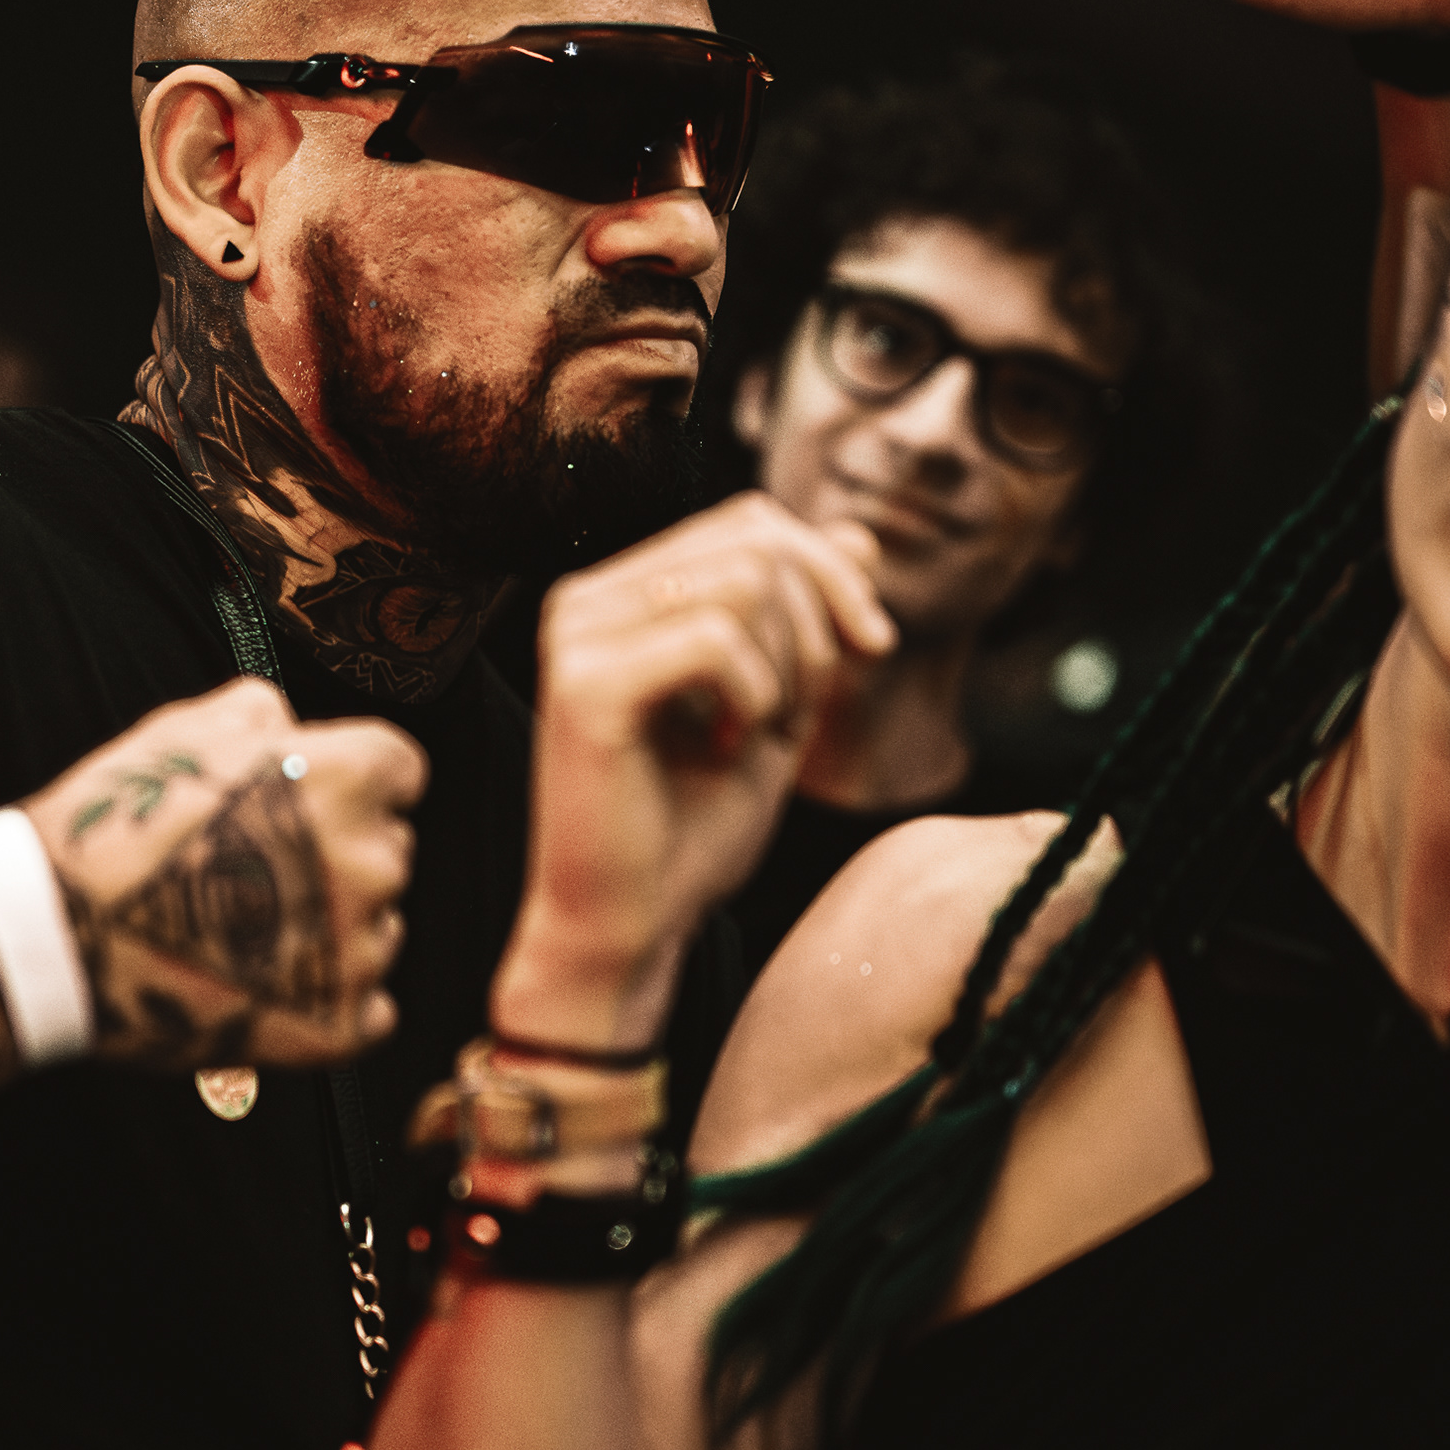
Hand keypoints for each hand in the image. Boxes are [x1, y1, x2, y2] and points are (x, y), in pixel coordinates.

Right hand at [26, 676, 426, 1068]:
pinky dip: (325, 999)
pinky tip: (261, 981)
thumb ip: (263, 712)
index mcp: (348, 779)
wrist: (55, 934)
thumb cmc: (114, 826)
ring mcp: (358, 951)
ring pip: (377, 930)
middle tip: (255, 870)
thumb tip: (290, 724)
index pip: (400, 772)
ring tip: (242, 930)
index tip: (310, 802)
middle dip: (339, 856)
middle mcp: (371, 863)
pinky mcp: (337, 1025)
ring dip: (330, 929)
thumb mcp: (182, 727)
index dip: (352, 783)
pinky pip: (368, 1007)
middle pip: (388, 851)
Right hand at [496, 497, 893, 1051]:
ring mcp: (577, 635)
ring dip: (786, 666)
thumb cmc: (689, 831)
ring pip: (743, 581)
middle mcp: (586, 599)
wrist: (629, 926)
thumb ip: (807, 621)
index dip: (830, 572)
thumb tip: (857, 533)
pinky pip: (714, 639)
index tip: (871, 648)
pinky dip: (752, 695)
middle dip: (817, 625)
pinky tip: (726, 748)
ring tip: (754, 734)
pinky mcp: (585, 685)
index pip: (750, 523)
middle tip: (797, 715)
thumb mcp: (776, 707)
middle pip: (755, 541)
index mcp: (621, 595)